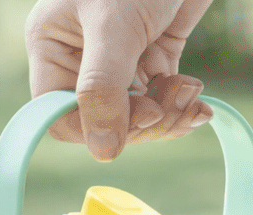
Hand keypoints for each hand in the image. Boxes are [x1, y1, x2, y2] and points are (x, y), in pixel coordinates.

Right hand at [25, 0, 214, 161]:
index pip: (61, 116)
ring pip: (138, 117)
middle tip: (169, 106)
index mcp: (53, 47)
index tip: (135, 119)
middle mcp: (82, 58)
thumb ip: (103, 89)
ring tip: (190, 94)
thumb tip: (104, 152)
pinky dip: (182, 105)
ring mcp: (120, 59)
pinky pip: (163, 101)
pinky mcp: (154, 56)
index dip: (96, 129)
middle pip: (105, 122)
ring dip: (168, 115)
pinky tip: (199, 101)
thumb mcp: (113, 25)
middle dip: (143, 122)